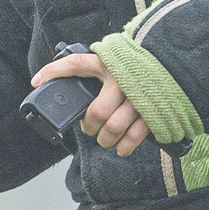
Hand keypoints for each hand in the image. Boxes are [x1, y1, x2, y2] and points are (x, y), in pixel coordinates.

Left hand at [31, 49, 149, 156]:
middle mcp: (122, 78)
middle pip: (97, 112)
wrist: (173, 64)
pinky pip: (135, 135)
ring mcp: (138, 96)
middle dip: (89, 126)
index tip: (35, 81)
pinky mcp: (153, 110)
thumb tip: (67, 86)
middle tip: (90, 128)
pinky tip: (121, 148)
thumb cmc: (138, 67)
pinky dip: (125, 147)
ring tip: (106, 139)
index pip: (76, 64)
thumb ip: (96, 71)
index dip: (54, 72)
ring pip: (114, 127)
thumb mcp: (116, 61)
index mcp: (108, 63)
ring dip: (106, 139)